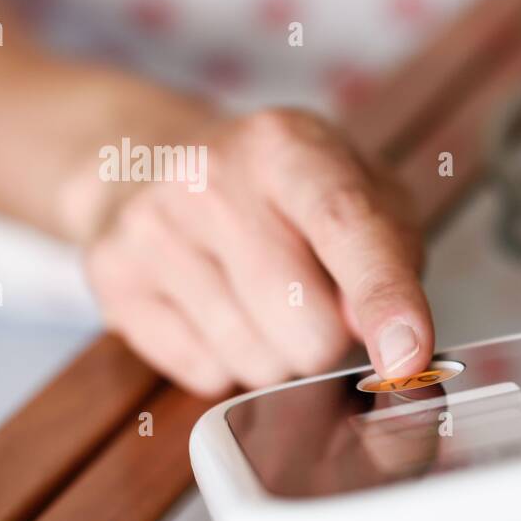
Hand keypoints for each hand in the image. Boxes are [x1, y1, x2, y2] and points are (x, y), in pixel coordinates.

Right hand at [82, 108, 433, 395]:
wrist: (150, 161)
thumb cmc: (282, 191)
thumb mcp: (360, 192)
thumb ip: (391, 255)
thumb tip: (382, 332)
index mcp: (288, 146)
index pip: (347, 228)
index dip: (385, 299)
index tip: (408, 356)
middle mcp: (211, 178)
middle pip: (307, 326)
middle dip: (329, 337)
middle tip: (310, 296)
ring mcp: (152, 228)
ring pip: (257, 362)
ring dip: (277, 353)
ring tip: (258, 299)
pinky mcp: (113, 279)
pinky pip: (205, 374)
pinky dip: (225, 361)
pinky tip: (214, 307)